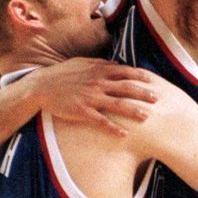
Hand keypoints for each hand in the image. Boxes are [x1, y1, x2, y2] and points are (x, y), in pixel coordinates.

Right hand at [37, 58, 156, 136]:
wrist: (40, 87)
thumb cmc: (62, 74)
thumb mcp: (81, 63)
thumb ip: (99, 63)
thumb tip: (115, 64)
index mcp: (98, 70)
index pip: (124, 72)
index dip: (139, 76)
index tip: (152, 81)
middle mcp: (97, 83)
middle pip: (125, 88)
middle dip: (142, 93)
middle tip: (157, 99)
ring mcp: (90, 98)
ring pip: (116, 104)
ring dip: (133, 111)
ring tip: (146, 117)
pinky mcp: (81, 112)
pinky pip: (100, 121)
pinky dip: (113, 128)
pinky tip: (124, 134)